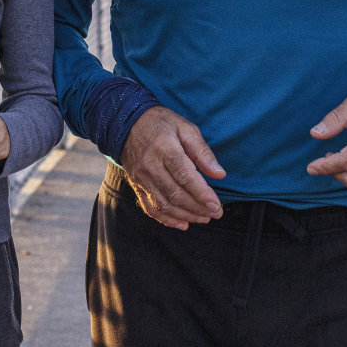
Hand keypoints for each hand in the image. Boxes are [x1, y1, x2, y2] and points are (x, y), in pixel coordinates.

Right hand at [119, 106, 226, 230]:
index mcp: (165, 148)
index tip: (217, 205)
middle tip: (216, 213)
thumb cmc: (162, 124)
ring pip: (164, 204)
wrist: (126, 123)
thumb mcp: (186, 128)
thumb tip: (219, 174)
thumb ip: (202, 151)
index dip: (202, 193)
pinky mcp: (136, 185)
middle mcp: (150, 165)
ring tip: (204, 218)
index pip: (185, 176)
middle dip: (198, 208)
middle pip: (175, 193)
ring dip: (186, 215)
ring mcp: (141, 178)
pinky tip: (183, 223)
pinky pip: (150, 207)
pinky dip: (167, 219)